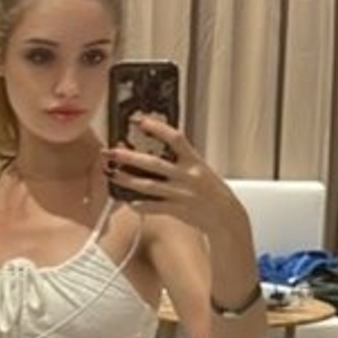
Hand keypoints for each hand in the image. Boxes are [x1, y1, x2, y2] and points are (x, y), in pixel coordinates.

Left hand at [104, 116, 243, 237]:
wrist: (227, 217)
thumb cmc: (212, 191)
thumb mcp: (201, 169)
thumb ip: (181, 159)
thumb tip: (157, 147)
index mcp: (195, 162)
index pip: (175, 139)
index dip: (157, 128)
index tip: (139, 120)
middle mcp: (187, 177)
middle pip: (154, 164)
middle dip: (129, 157)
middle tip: (111, 151)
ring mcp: (182, 194)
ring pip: (149, 186)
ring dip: (127, 180)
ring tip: (111, 174)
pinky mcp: (178, 211)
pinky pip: (154, 208)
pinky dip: (139, 205)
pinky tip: (127, 201)